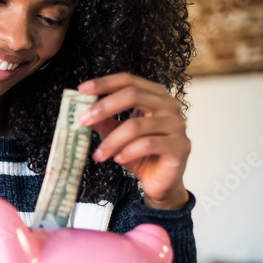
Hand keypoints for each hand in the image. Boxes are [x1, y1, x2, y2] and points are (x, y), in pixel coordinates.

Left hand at [76, 73, 190, 208]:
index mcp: (155, 96)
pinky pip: (148, 144)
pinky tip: (118, 159)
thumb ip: (104, 121)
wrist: (159, 182)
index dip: (105, 83)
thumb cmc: (139, 154)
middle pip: (134, 95)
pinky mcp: (181, 146)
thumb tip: (84, 110)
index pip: (129, 80)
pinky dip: (128, 151)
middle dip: (104, 107)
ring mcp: (178, 125)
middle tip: (83, 120)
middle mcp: (170, 105)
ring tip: (99, 154)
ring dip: (112, 141)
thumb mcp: (116, 135)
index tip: (82, 89)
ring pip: (136, 125)